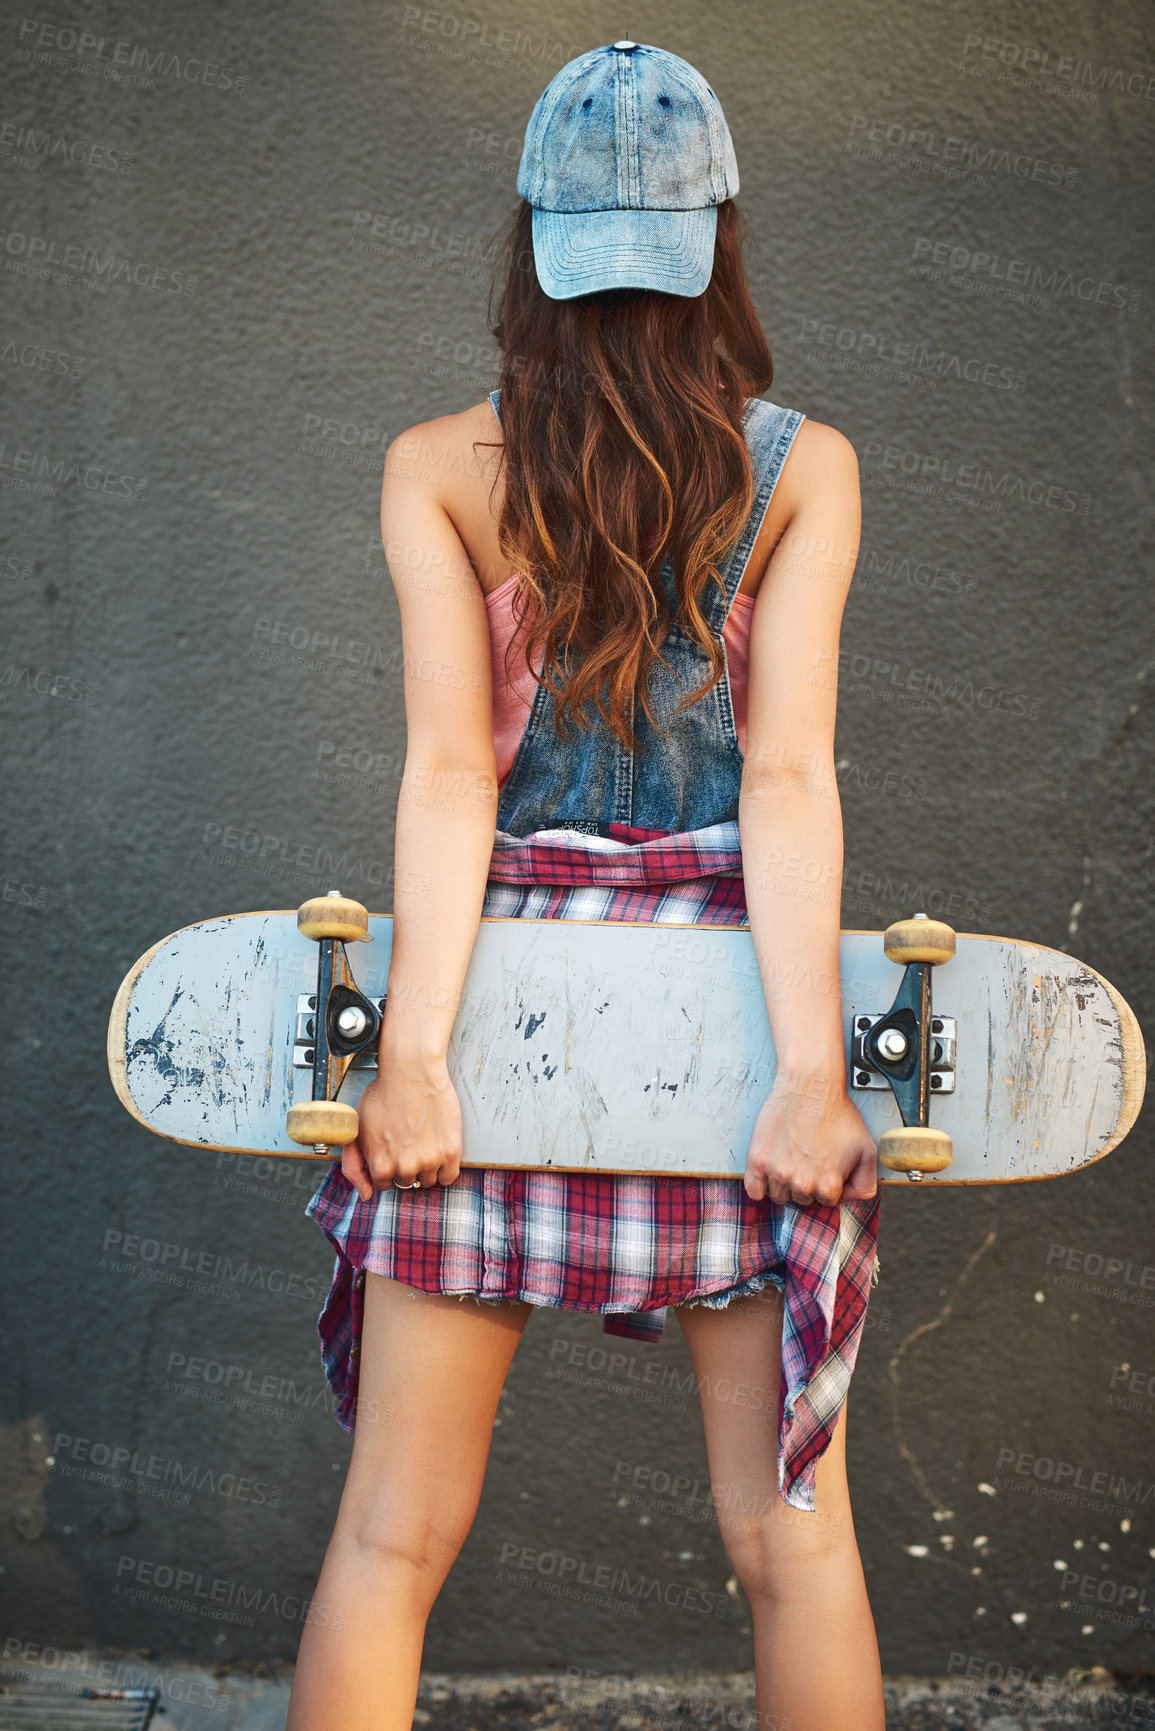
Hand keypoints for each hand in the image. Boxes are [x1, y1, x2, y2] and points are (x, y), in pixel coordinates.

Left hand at [338, 1054, 462, 1199]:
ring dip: (426, 1166)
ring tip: (423, 1141)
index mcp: (380, 1165)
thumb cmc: (383, 1093)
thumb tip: (365, 1195)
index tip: (392, 1150)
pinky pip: (449, 1177)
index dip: (388, 1165)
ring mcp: (430, 1161)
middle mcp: (405, 1168)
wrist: (411, 1070)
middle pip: (407, 1182)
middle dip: (406, 1165)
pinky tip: (438, 1149)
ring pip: (428, 1181)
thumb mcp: (357, 1129)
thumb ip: (353, 1166)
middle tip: (408, 1141)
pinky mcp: (451, 1152)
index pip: (384, 1183)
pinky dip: (445, 1168)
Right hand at [743, 1068, 876, 1206]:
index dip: (827, 1183)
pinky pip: (755, 1191)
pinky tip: (770, 1173)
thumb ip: (865, 1183)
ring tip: (792, 1160)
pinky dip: (760, 1186)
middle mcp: (802, 1184)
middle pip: (802, 1199)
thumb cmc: (837, 1113)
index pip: (826, 1202)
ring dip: (785, 1184)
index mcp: (828, 1186)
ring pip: (779, 1196)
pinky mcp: (758, 1160)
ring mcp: (778, 1173)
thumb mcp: (867, 1150)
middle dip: (806, 1183)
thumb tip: (850, 1199)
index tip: (825, 1166)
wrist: (809, 1086)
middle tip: (808, 1158)